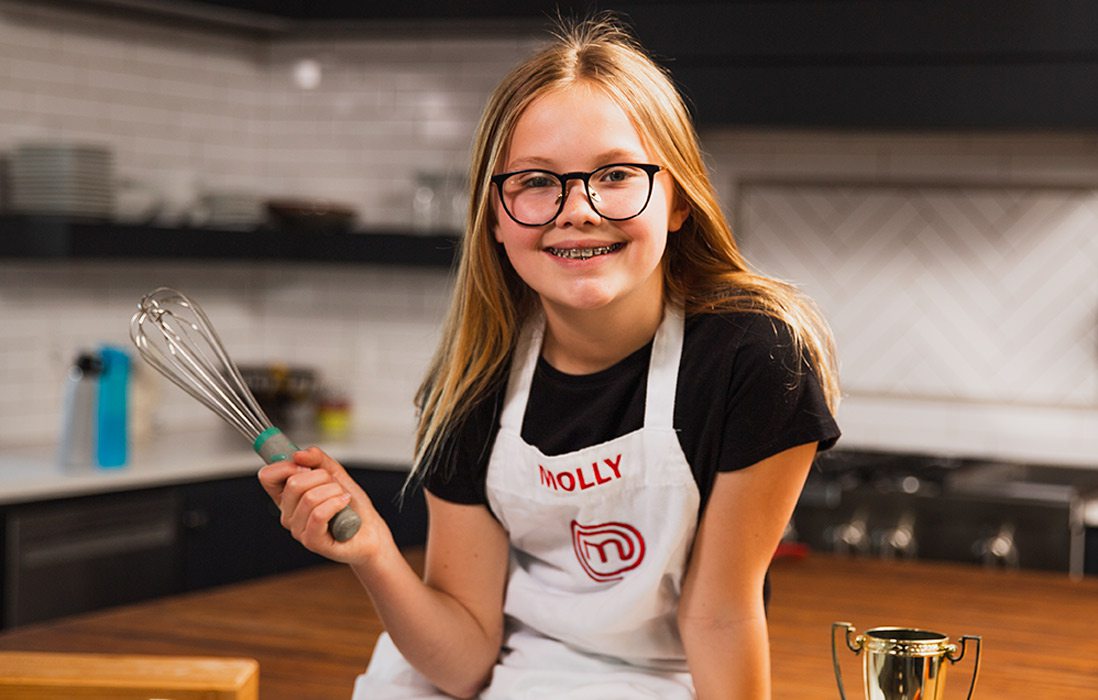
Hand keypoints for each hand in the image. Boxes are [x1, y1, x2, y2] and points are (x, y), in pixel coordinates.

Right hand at [257, 446, 392, 565]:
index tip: (306, 466)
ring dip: (335, 491)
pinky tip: (344, 505)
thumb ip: (317, 459)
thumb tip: (298, 454)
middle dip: (322, 477)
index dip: (286, 466)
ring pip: (310, 498)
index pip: (267, 476)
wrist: (371, 530)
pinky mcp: (312, 541)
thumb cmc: (352, 506)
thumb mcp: (335, 474)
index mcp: (288, 497)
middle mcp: (288, 514)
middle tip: (335, 485)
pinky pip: (319, 514)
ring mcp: (298, 530)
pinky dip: (337, 504)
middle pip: (293, 483)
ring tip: (343, 498)